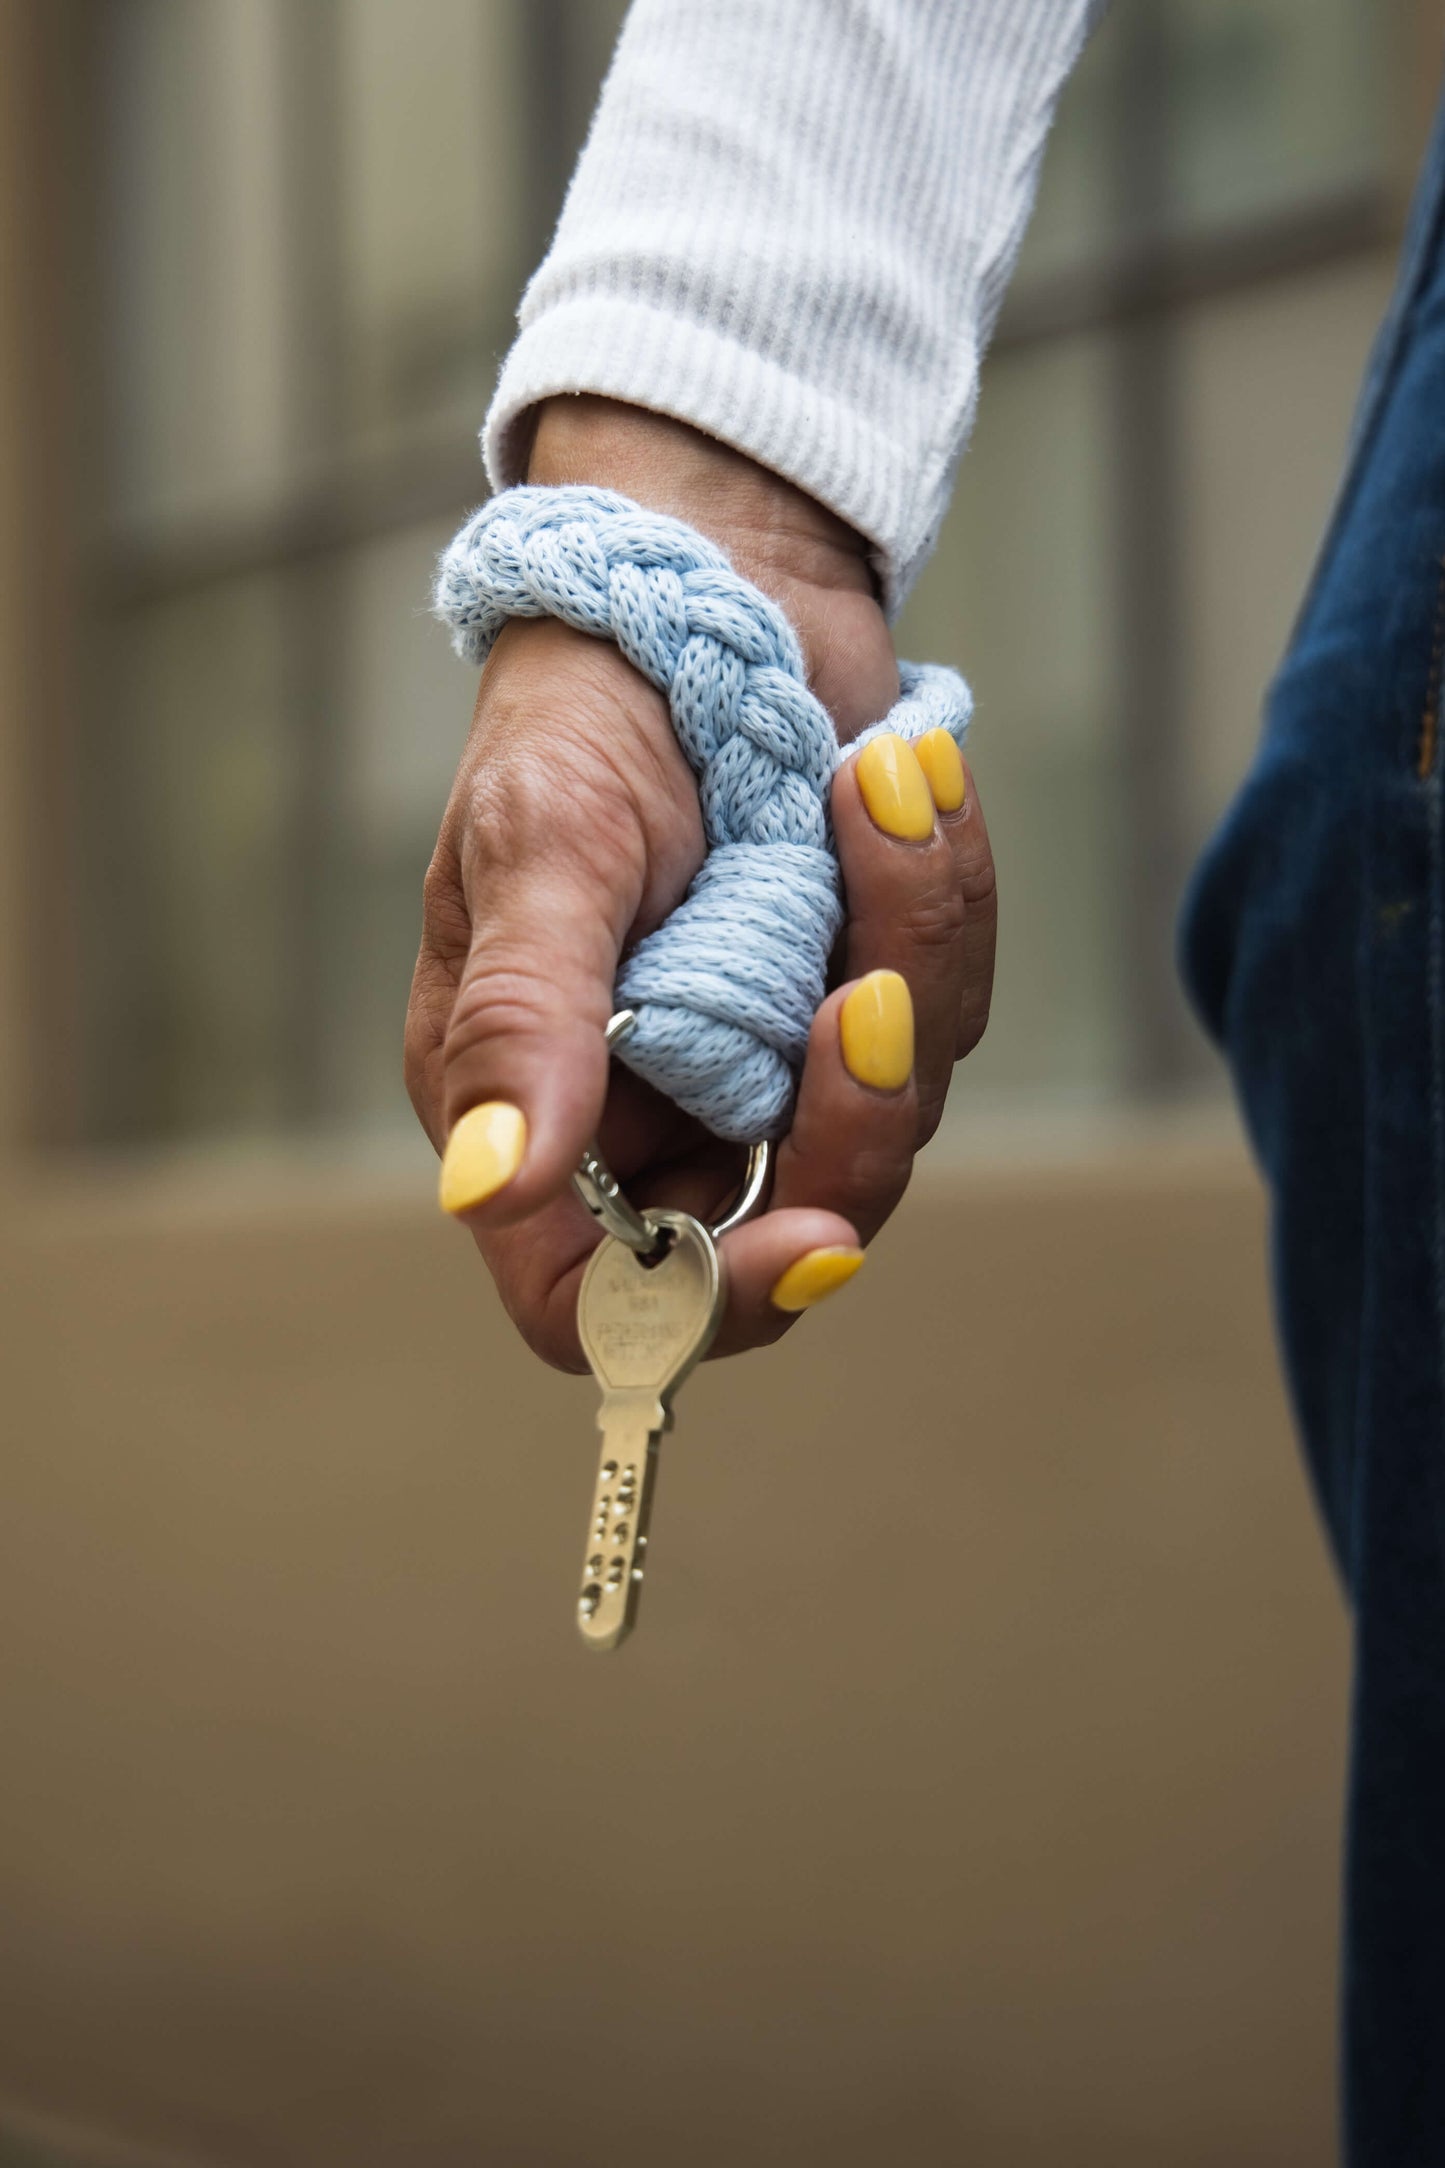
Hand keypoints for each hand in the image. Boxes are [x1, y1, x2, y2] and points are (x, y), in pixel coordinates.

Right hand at [405, 399, 995, 1369]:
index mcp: (538, 1095)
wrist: (703, 570)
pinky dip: (938, 890)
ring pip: (889, 1105)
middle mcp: (651, 1101)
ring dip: (906, 947)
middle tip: (866, 980)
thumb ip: (521, 1019)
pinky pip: (942, 999)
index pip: (597, 1296)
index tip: (807, 1242)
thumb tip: (488, 1184)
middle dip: (853, 1110)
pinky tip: (894, 777)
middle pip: (785, 1219)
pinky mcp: (855, 985)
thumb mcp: (541, 848)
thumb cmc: (586, 704)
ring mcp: (764, 1050)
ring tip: (869, 783)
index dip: (699, 1305)